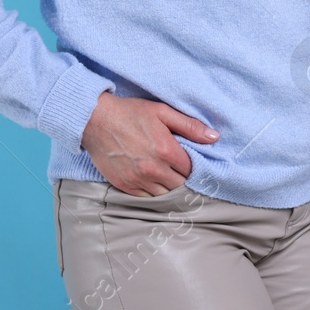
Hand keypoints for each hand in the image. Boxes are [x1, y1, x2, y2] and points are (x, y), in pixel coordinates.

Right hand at [79, 91, 218, 196]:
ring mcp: (137, 180)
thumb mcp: (163, 112)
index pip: (191, 169)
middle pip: (180, 185)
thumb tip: (215, 137)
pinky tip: (153, 181)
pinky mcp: (124, 185)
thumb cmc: (130, 113)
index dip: (193, 165)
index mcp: (166, 150)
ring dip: (169, 187)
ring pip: (164, 195)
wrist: (95, 120)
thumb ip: (190, 126)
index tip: (189, 160)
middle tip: (179, 169)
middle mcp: (153, 169)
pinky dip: (152, 192)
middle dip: (182, 178)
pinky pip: (146, 198)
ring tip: (167, 176)